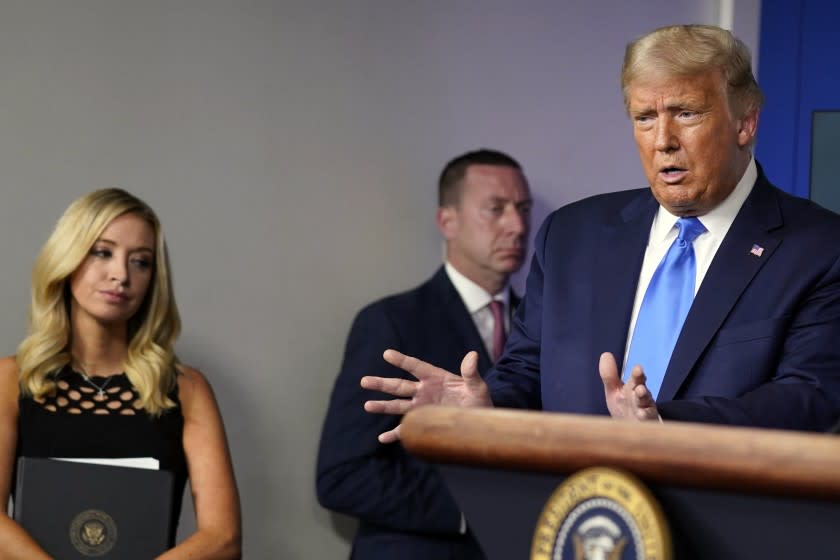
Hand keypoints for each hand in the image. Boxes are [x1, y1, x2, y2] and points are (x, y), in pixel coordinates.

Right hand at [361, 349, 491, 442]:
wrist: (482, 422)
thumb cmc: (480, 400)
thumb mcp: (478, 386)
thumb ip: (471, 373)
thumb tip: (472, 356)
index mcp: (436, 378)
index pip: (416, 367)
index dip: (402, 360)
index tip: (387, 353)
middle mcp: (425, 391)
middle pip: (400, 386)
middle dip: (382, 384)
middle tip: (364, 381)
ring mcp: (422, 408)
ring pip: (398, 406)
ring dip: (383, 406)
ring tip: (367, 405)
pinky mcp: (424, 424)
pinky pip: (406, 430)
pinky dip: (395, 435)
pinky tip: (382, 438)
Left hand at [599, 352, 658, 420]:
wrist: (632, 431)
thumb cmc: (624, 408)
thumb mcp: (614, 391)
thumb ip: (609, 375)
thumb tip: (605, 354)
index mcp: (633, 388)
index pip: (637, 379)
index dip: (638, 375)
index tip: (638, 369)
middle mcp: (641, 399)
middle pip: (643, 393)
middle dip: (642, 390)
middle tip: (640, 387)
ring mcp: (645, 412)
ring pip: (646, 407)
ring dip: (643, 402)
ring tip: (641, 397)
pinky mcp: (647, 425)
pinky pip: (647, 421)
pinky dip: (645, 418)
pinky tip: (641, 415)